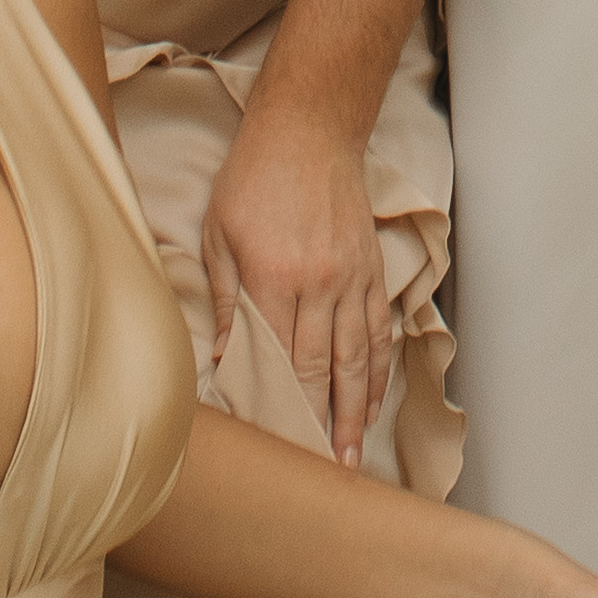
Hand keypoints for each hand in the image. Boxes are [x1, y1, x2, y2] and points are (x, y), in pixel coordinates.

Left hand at [197, 102, 399, 468]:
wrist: (310, 127)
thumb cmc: (254, 177)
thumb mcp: (219, 235)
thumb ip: (226, 300)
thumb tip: (226, 361)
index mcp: (275, 278)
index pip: (282, 360)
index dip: (285, 409)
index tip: (284, 449)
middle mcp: (320, 283)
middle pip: (326, 368)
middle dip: (327, 424)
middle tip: (329, 471)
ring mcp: (352, 276)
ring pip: (359, 355)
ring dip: (359, 408)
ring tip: (355, 451)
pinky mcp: (372, 266)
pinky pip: (379, 327)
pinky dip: (379, 367)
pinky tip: (374, 398)